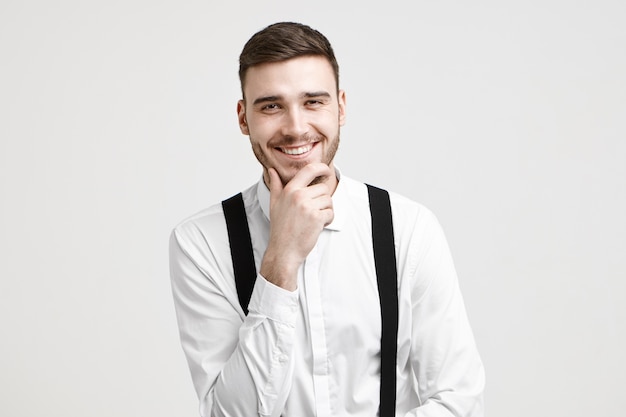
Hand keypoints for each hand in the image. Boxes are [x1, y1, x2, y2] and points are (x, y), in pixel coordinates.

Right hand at [260, 163, 333, 290]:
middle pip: (323, 188)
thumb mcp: (275, 204)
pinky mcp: (316, 218)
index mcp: (290, 190)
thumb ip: (276, 186)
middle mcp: (299, 196)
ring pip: (329, 200)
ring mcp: (308, 207)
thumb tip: (272, 171)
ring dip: (325, 210)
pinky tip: (317, 226)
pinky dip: (327, 220)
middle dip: (322, 200)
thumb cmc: (280, 228)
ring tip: (313, 220)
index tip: (326, 170)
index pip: (309, 170)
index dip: (321, 167)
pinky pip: (331, 213)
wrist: (283, 250)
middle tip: (313, 212)